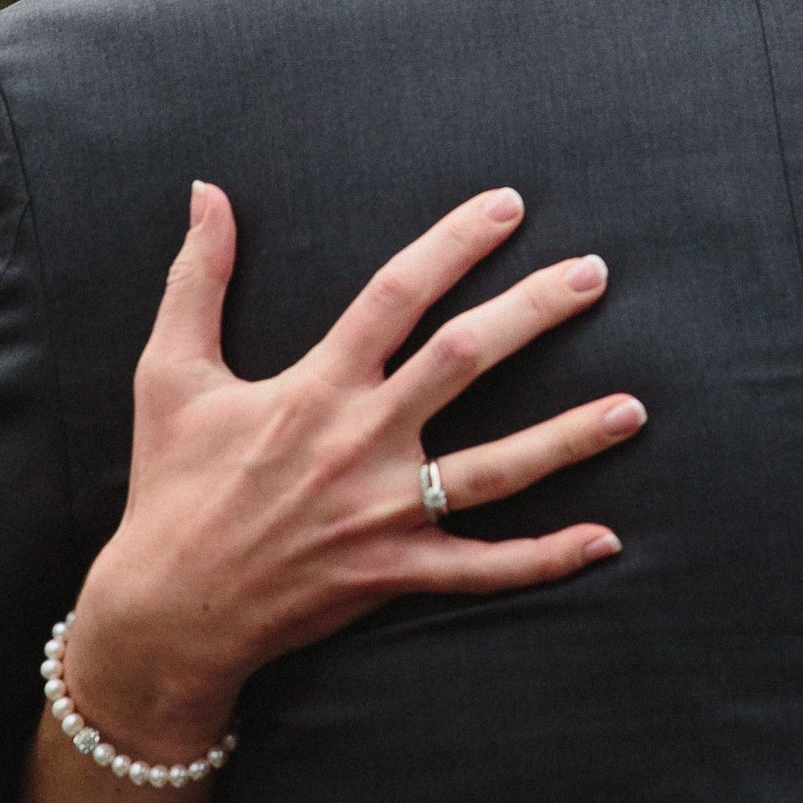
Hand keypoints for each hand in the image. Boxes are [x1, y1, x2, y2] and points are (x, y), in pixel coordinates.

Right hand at [67, 184, 642, 755]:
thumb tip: (206, 192)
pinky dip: (545, 559)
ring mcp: (383, 513)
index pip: (396, 295)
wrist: (168, 610)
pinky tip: (607, 539)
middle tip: (594, 274)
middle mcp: (359, 442)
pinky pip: (484, 568)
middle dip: (534, 312)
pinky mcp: (394, 575)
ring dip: (569, 438)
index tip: (508, 207)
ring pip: (495, 470)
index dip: (454, 244)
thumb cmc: (173, 486)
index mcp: (315, 387)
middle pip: (465, 361)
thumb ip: (197, 279)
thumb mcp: (170, 374)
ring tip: (634, 408)